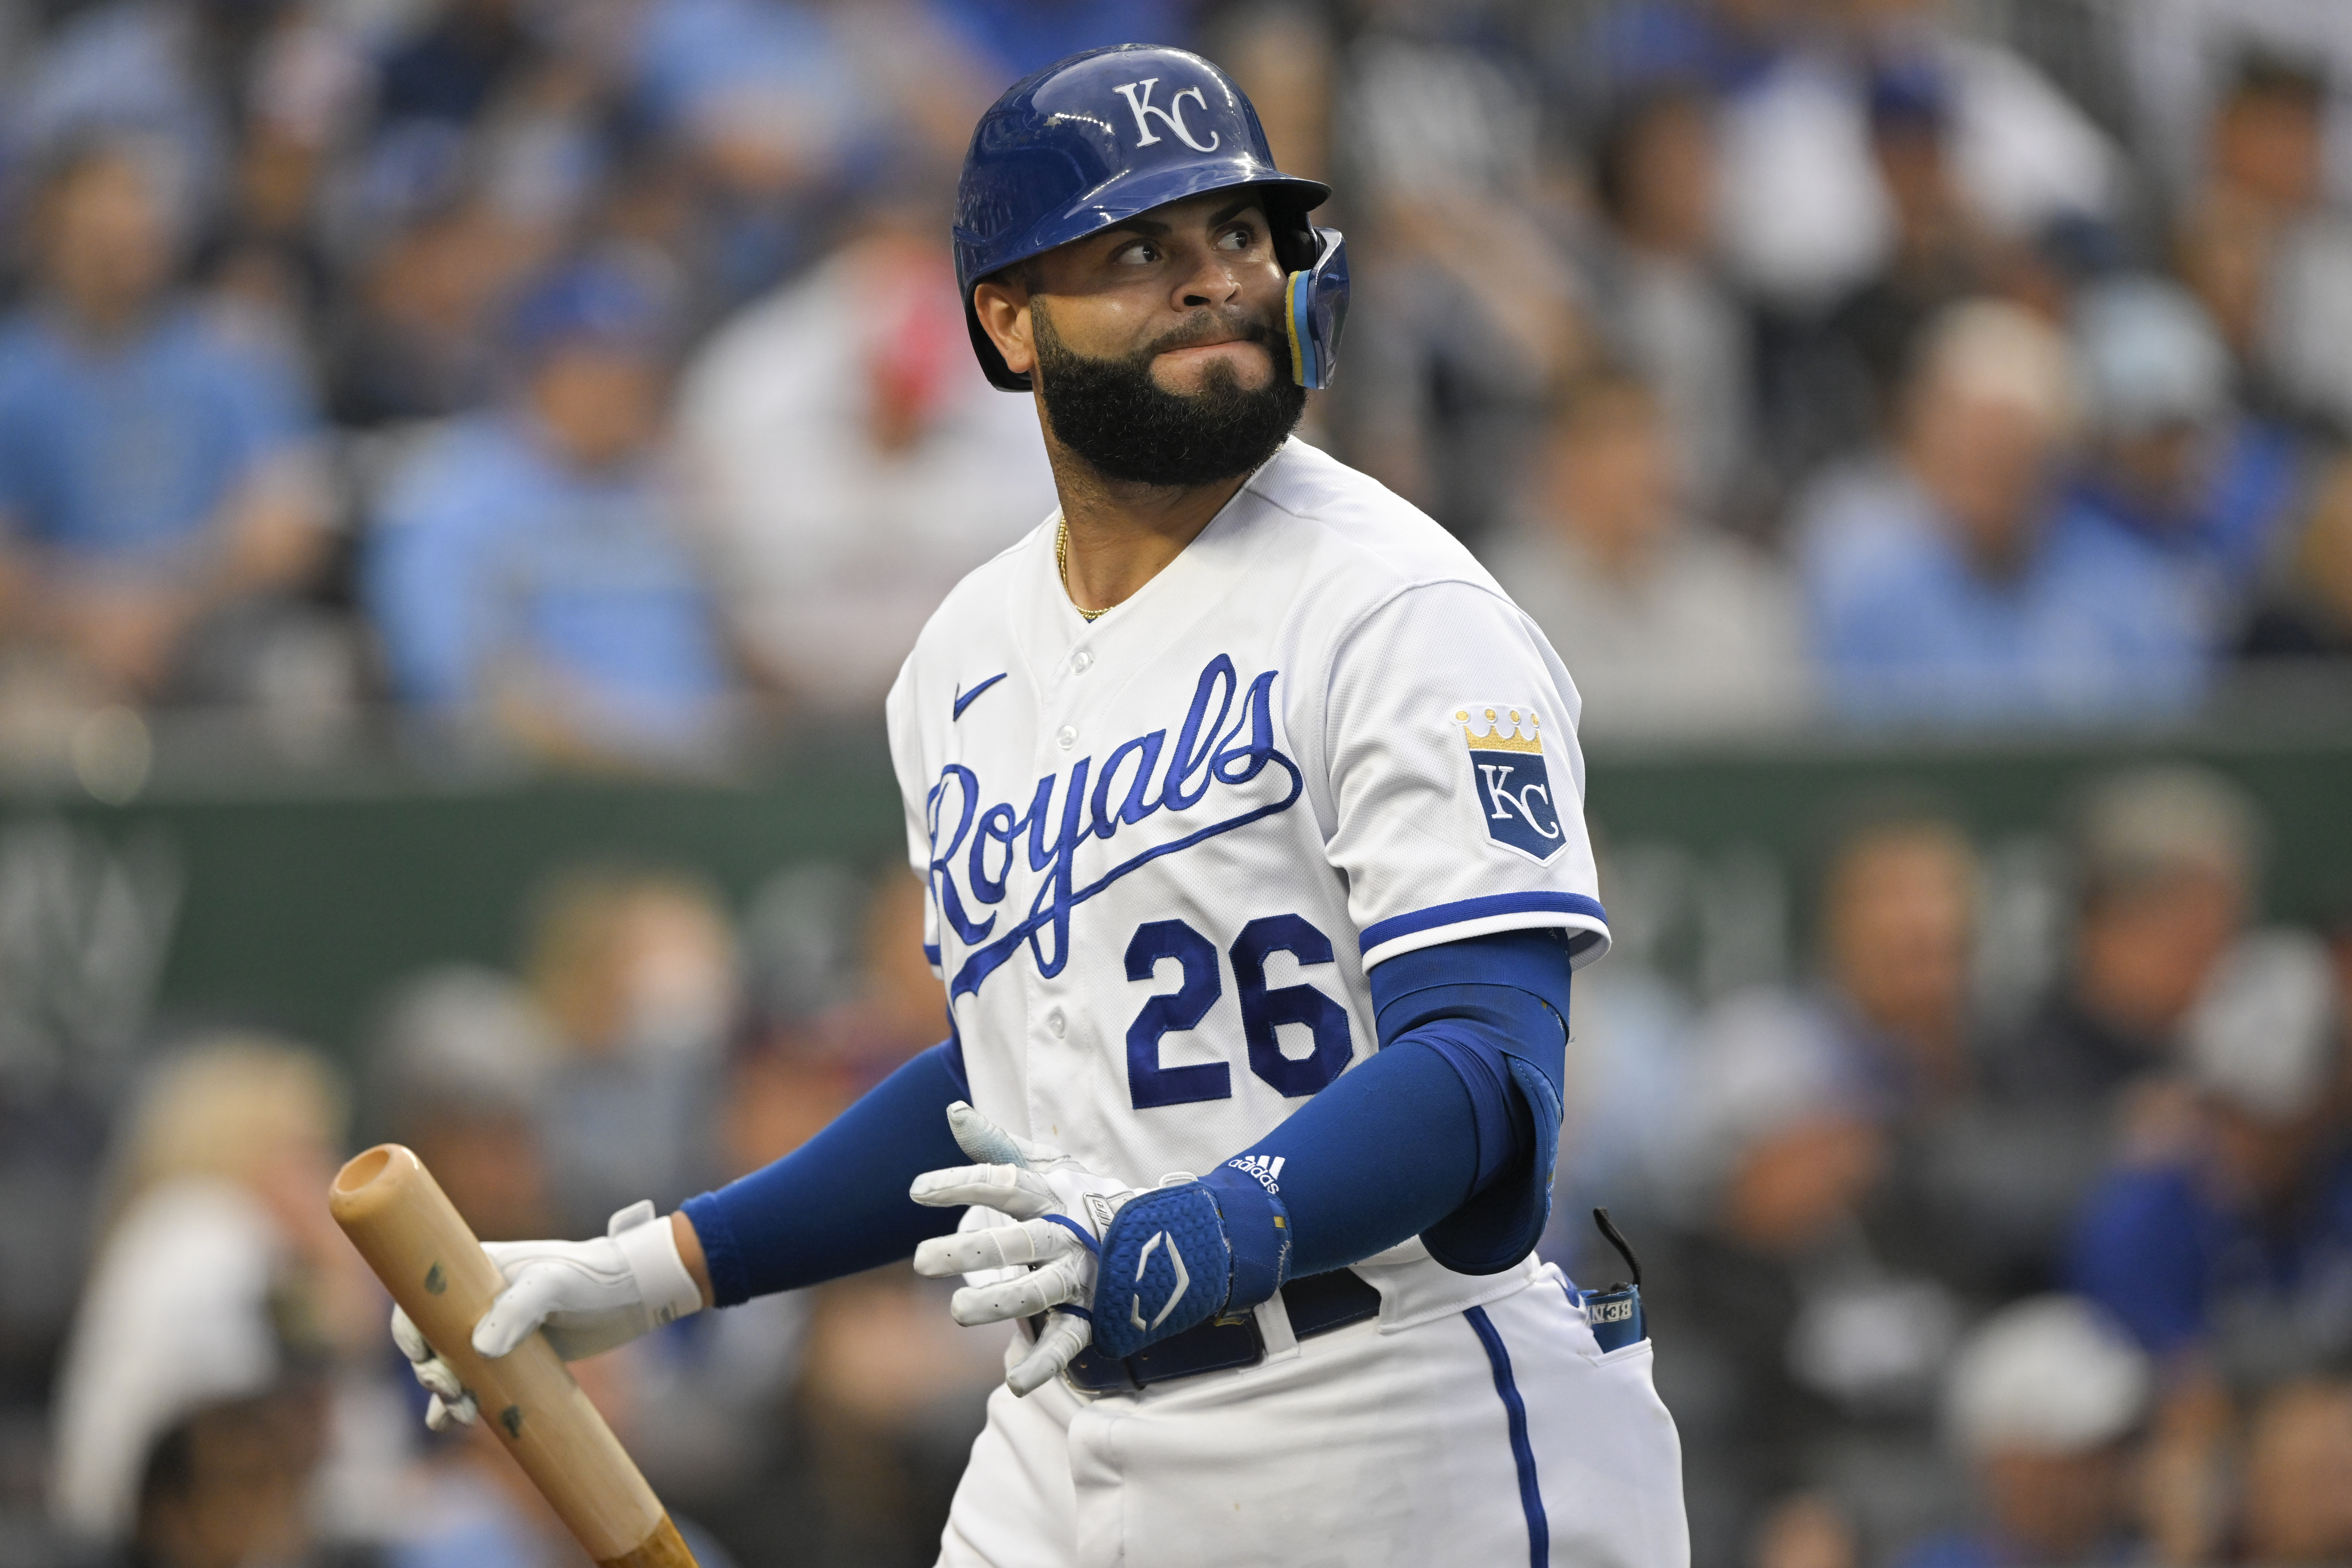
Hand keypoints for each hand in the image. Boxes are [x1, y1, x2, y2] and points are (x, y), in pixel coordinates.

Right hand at [390, 1201, 703, 1429]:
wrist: (630, 1296)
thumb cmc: (591, 1277)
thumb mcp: (556, 1283)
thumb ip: (521, 1307)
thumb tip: (480, 1348)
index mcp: (474, 1271)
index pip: (419, 1299)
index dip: (409, 1330)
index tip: (423, 1357)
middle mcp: (474, 1302)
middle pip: (430, 1341)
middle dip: (430, 1371)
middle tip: (452, 1391)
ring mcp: (490, 1332)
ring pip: (448, 1368)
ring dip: (443, 1394)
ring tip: (461, 1414)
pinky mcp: (508, 1359)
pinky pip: (472, 1383)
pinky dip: (457, 1404)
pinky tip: (452, 1422)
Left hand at [909, 1103, 1138, 1395]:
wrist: (1160, 1236)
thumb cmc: (1082, 1199)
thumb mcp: (1046, 1167)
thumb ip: (998, 1146)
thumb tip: (954, 1111)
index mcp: (1051, 1195)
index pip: (1005, 1183)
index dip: (961, 1184)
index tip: (916, 1191)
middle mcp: (1065, 1234)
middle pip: (1019, 1240)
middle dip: (972, 1251)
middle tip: (921, 1261)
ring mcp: (1080, 1275)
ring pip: (1042, 1290)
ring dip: (1001, 1303)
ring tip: (958, 1312)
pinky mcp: (1091, 1314)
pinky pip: (1069, 1341)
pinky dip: (1045, 1363)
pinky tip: (1016, 1382)